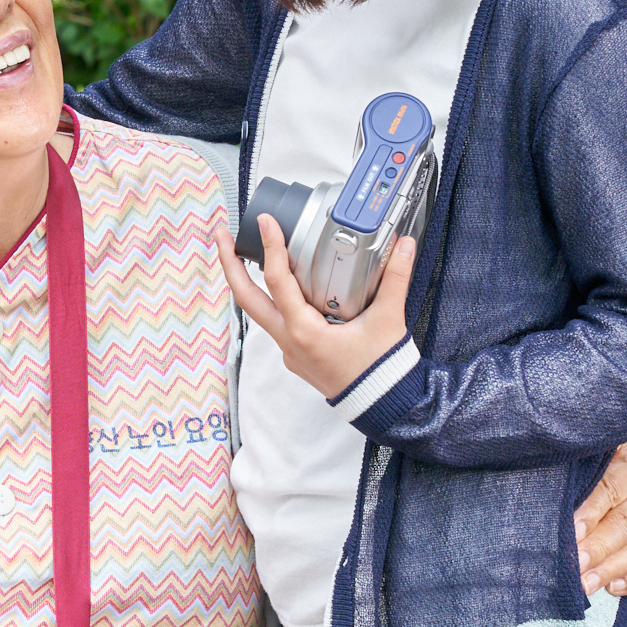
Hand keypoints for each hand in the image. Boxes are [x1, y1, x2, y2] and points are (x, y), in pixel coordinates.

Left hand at [216, 216, 415, 400]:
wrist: (383, 404)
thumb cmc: (382, 369)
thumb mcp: (389, 319)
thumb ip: (395, 279)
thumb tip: (404, 246)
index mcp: (305, 332)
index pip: (278, 281)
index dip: (271, 247)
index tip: (266, 223)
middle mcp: (289, 342)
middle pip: (246, 299)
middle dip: (230, 264)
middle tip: (222, 234)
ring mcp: (289, 351)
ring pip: (257, 312)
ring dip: (248, 282)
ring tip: (243, 254)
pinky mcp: (297, 355)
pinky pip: (276, 323)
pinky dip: (272, 300)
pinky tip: (282, 286)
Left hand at [573, 439, 626, 597]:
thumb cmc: (604, 471)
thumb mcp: (593, 465)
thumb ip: (578, 484)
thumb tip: (555, 516)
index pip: (610, 490)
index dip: (590, 514)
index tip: (572, 534)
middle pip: (625, 524)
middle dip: (598, 549)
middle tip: (575, 568)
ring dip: (612, 569)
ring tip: (587, 584)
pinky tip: (613, 588)